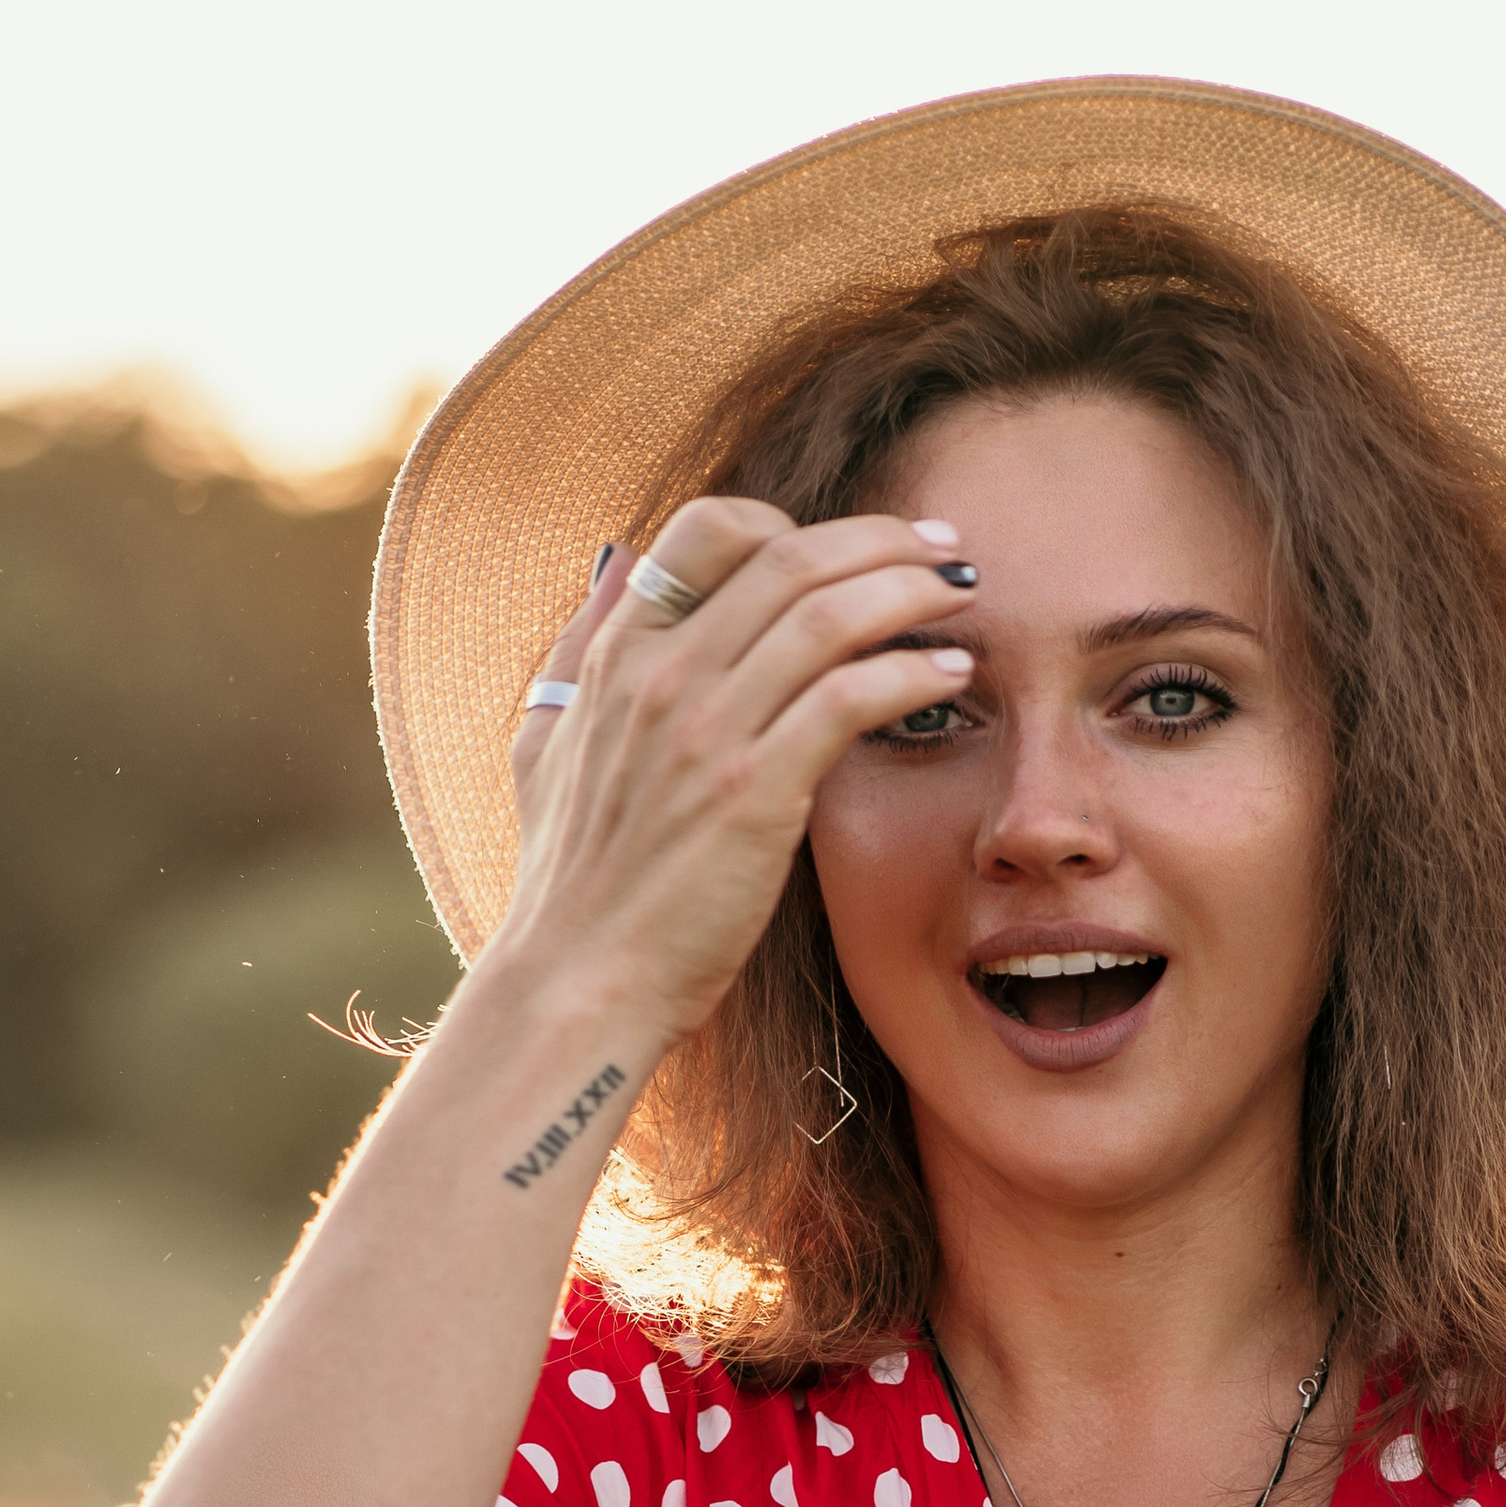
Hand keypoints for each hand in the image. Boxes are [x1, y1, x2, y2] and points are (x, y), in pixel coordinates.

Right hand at [495, 499, 976, 1043]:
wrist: (578, 984)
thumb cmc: (572, 886)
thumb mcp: (544, 748)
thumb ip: (579, 653)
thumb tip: (617, 567)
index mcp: (616, 657)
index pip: (708, 529)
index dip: (788, 522)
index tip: (845, 550)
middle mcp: (659, 676)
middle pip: (790, 556)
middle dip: (884, 539)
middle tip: (942, 546)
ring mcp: (707, 732)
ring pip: (830, 613)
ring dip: (912, 590)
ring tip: (961, 593)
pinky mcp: (755, 793)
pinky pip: (850, 698)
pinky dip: (910, 673)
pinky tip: (949, 674)